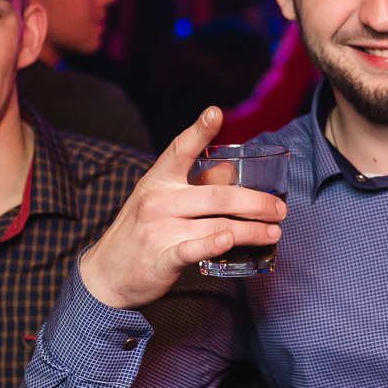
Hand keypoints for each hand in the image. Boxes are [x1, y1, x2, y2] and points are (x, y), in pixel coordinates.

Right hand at [78, 107, 287, 311]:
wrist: (107, 274)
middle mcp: (158, 200)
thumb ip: (189, 187)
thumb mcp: (156, 200)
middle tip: (280, 209)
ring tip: (274, 231)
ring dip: (252, 229)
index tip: (215, 113)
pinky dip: (215, 244)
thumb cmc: (141, 232)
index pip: (179, 149)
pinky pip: (194, 248)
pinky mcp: (161, 257)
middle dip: (256, 202)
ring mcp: (159, 229)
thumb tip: (230, 173)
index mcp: (157, 180)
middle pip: (218, 195)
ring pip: (217, 224)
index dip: (199, 130)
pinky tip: (231, 241)